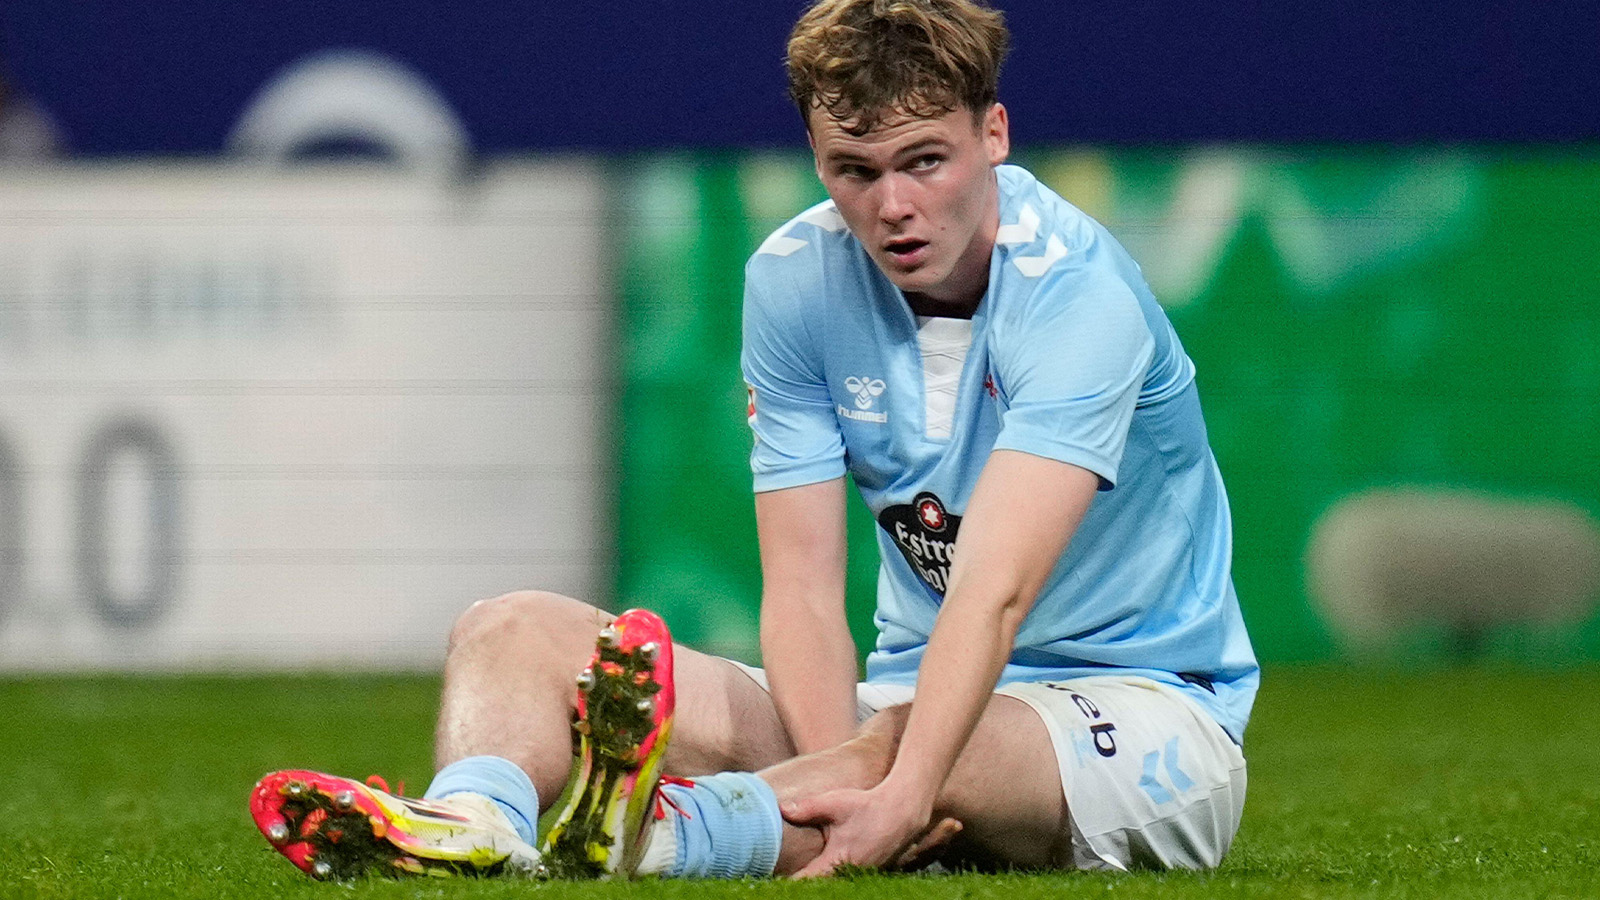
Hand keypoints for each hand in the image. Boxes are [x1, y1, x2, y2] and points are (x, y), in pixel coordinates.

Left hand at [782, 783, 959, 876]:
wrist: (902, 809)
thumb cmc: (868, 805)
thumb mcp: (835, 803)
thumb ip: (807, 808)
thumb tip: (780, 808)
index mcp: (838, 860)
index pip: (808, 881)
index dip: (792, 883)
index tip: (777, 881)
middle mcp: (850, 872)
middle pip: (821, 886)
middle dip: (806, 883)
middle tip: (786, 882)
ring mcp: (863, 874)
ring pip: (836, 883)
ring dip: (822, 881)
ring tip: (805, 876)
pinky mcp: (871, 871)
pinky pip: (849, 878)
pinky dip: (836, 877)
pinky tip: (829, 870)